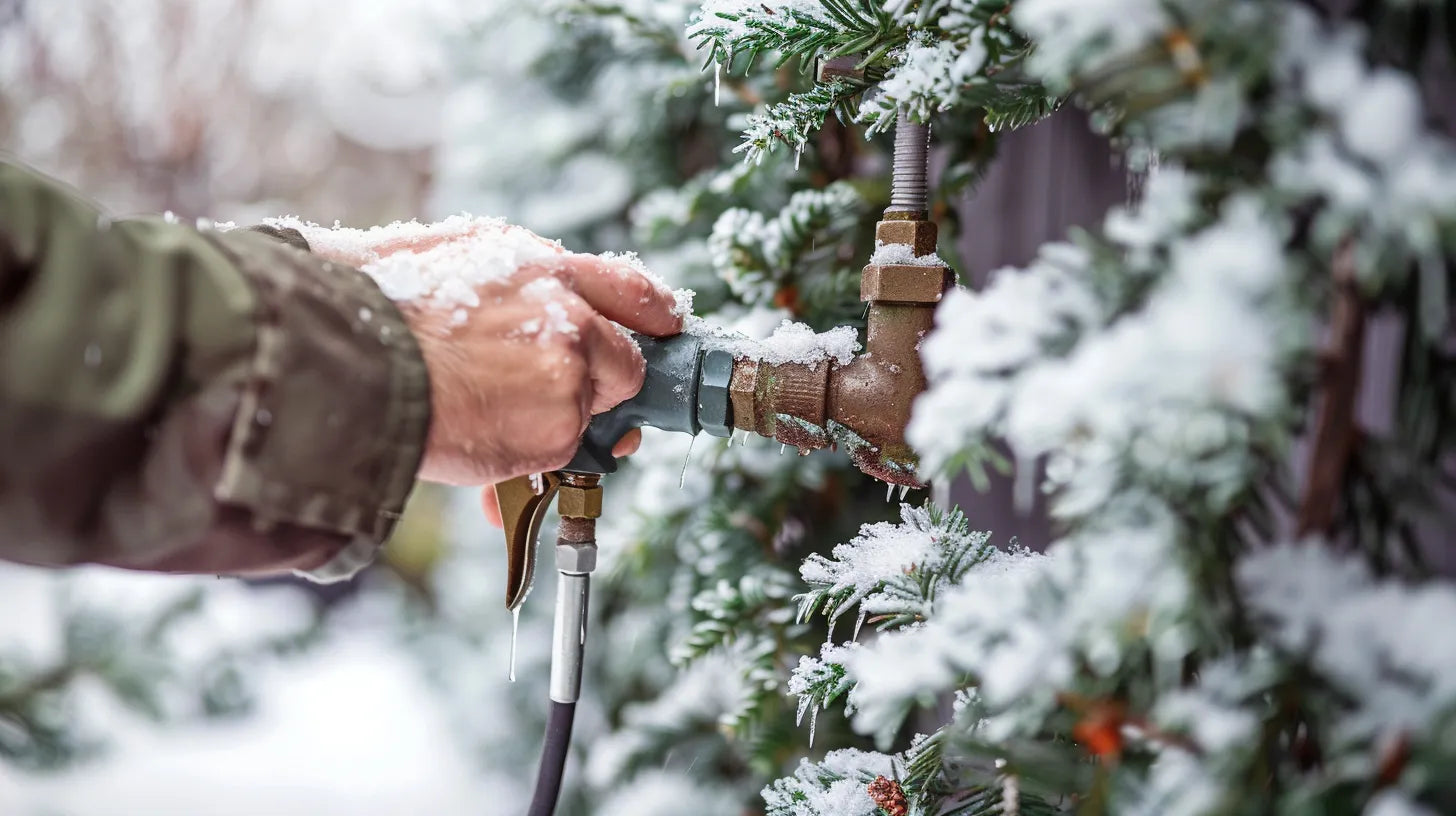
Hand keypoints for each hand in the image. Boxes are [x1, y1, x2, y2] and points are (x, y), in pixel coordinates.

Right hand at [331, 222, 681, 487]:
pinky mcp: (559, 425)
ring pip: (586, 416)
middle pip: (625, 363)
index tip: (662, 331)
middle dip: (595, 389)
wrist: (350, 358)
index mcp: (542, 265)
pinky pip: (557, 456)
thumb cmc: (374, 307)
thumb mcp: (450, 258)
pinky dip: (525, 463)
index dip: (651, 317)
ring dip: (548, 429)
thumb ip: (507, 285)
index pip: (629, 288)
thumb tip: (526, 312)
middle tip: (549, 403)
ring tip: (484, 421)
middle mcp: (570, 312)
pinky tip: (478, 445)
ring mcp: (571, 370)